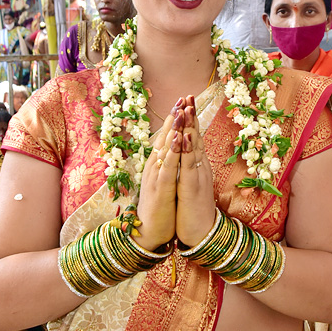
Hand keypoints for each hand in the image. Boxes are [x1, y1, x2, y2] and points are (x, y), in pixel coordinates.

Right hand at [136, 104, 183, 250]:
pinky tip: (177, 140)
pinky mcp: (160, 189)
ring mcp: (156, 177)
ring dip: (173, 129)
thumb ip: (166, 167)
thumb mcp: (164, 183)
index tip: (183, 102)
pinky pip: (167, 167)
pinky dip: (172, 152)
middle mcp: (154, 167)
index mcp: (157, 166)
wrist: (148, 233)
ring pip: (165, 148)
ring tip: (180, 110)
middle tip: (183, 97)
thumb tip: (171, 153)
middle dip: (174, 118)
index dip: (174, 120)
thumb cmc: (159, 209)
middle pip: (165, 137)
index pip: (166, 138)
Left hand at [175, 96, 216, 246]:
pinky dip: (187, 150)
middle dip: (192, 116)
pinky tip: (184, 137)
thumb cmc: (195, 211)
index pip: (194, 138)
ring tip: (187, 108)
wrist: (203, 235)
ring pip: (194, 148)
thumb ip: (190, 168)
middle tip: (189, 94)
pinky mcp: (192, 188)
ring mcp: (198, 177)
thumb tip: (188, 154)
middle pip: (196, 137)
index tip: (186, 101)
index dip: (190, 120)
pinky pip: (189, 166)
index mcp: (198, 167)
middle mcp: (200, 168)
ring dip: (190, 127)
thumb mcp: (191, 184)